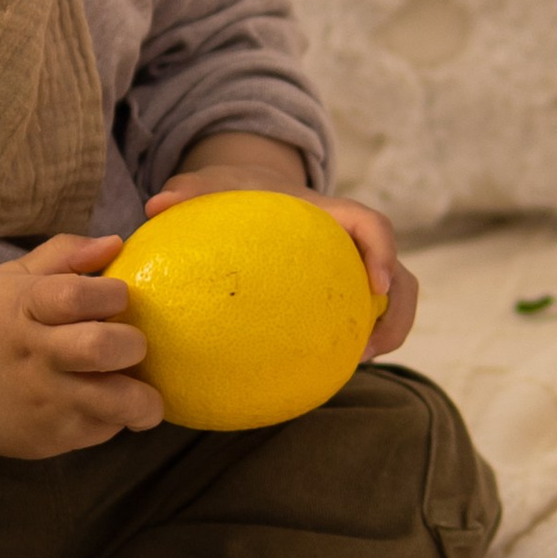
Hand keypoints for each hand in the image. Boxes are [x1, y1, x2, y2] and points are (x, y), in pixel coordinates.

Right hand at [0, 236, 166, 472]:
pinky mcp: (52, 436)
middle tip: (134, 344)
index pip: (74, 295)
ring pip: (112, 402)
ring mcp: (45, 399)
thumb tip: (115, 243)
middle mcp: (34, 354)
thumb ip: (64, 254)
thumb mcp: (11, 278)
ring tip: (145, 393)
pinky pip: (103, 430)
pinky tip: (114, 407)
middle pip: (98, 347)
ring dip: (142, 399)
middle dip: (133, 344)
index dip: (110, 293)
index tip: (120, 297)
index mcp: (24, 307)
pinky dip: (119, 419)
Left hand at [142, 135, 419, 360]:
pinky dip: (348, 345)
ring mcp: (353, 273)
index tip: (377, 287)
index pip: (373, 225)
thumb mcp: (215, 183)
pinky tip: (315, 374)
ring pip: (392, 306)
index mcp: (330, 214)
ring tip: (354, 367)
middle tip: (370, 349)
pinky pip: (355, 323)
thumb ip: (189, 191)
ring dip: (385, 336)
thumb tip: (154, 205)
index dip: (384, 253)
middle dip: (399, 314)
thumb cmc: (237, 190)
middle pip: (402, 278)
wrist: (256, 191)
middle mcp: (352, 245)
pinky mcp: (342, 296)